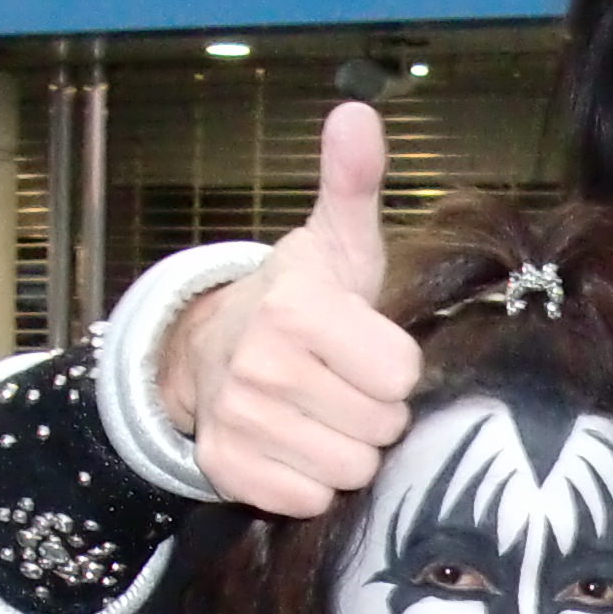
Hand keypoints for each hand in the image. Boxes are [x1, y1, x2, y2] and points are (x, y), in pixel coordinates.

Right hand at [160, 104, 418, 516]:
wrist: (211, 343)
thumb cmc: (300, 299)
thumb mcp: (337, 244)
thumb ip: (354, 184)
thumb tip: (358, 113)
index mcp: (299, 311)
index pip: (400, 374)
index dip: (394, 367)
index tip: (367, 349)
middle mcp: (261, 366)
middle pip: (380, 428)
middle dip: (374, 411)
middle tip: (343, 383)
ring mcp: (240, 421)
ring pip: (348, 471)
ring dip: (346, 449)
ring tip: (322, 412)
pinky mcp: (227, 468)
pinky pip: (308, 500)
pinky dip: (310, 482)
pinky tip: (295, 442)